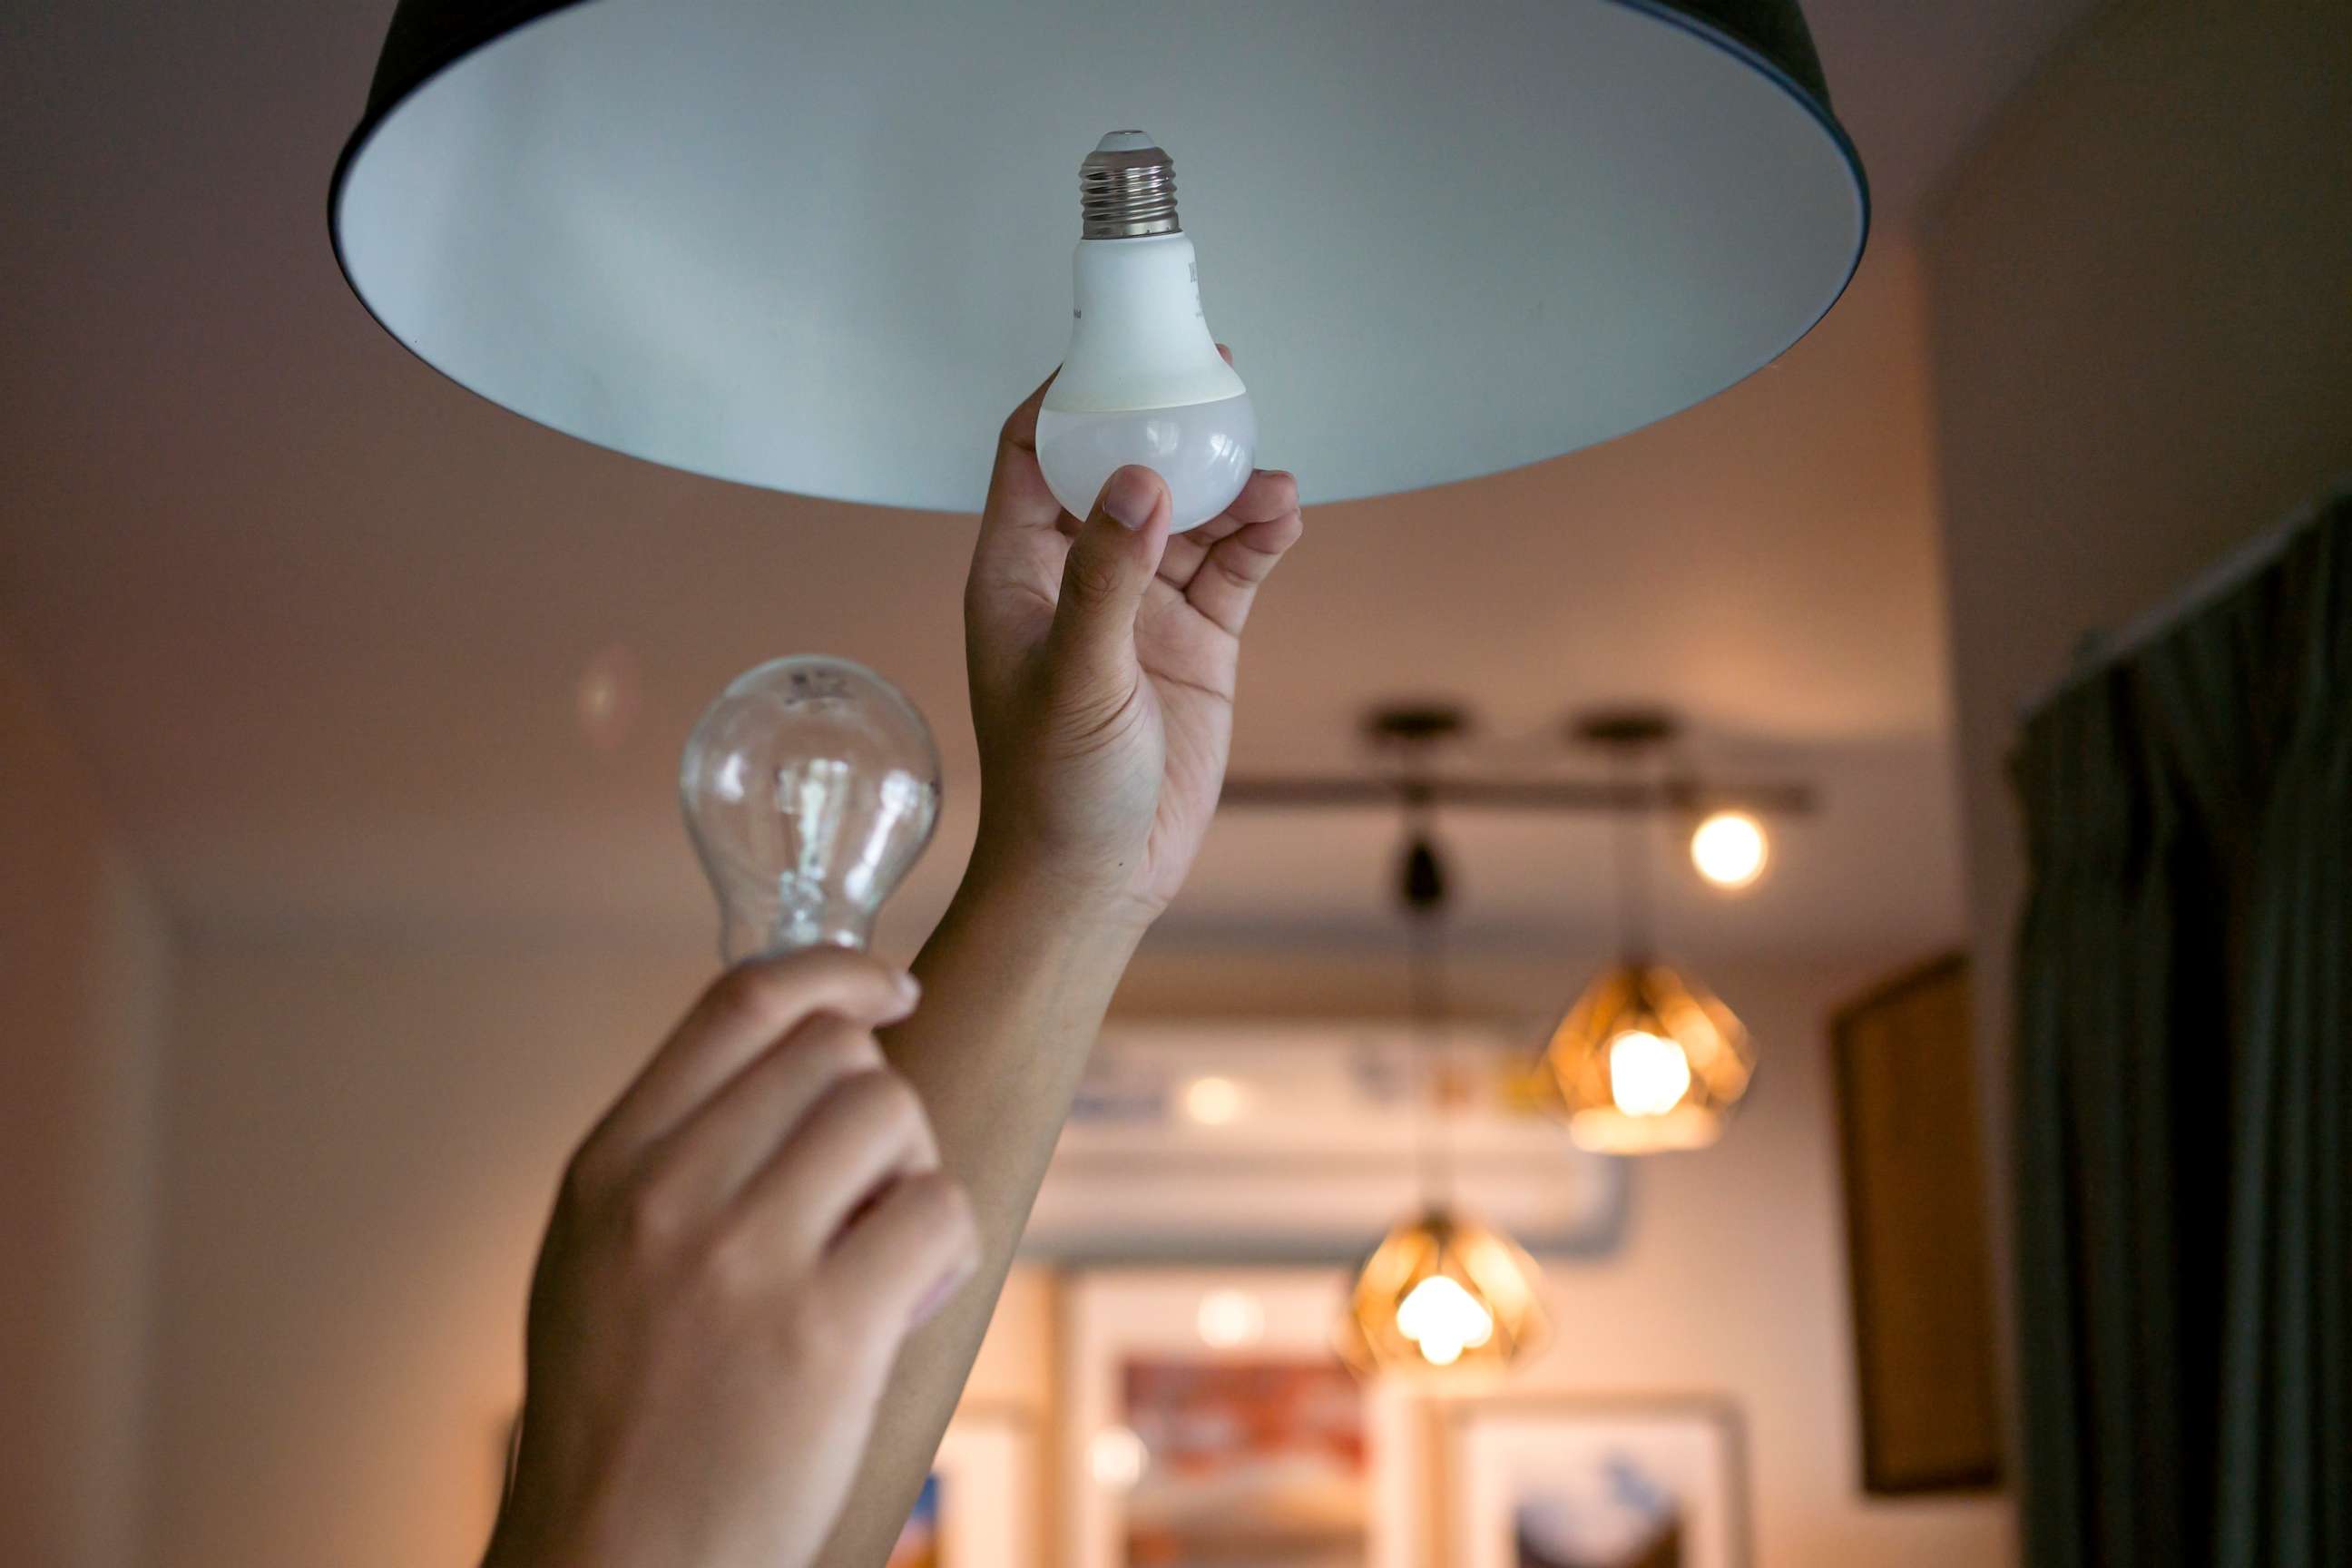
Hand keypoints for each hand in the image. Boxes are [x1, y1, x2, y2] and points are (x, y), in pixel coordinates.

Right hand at [484, 949, 979, 1567]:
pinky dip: (946, 1249)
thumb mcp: (598, 1257)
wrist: (614, 1564)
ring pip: (893, 1112)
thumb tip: (798, 1058)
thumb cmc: (622, 1418)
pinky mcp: (825, 1330)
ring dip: (911, 1175)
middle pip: (836, 1050)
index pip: (740, 1003)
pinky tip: (902, 1303)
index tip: (890, 986)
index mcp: (609, 1167)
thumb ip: (675, 1153)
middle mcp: (668, 1194)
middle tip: (864, 1197)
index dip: (836, 972)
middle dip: (877, 1107)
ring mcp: (743, 1257)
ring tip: (874, 1260)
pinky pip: (939, 1211)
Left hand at [963, 360, 1304, 925]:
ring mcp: (1141, 606)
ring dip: (1230, 487)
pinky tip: (1286, 516)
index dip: (1068, 396)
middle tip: (1214, 376)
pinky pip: (1234, 566)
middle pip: (1121, 468)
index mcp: (1018, 571)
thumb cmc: (1053, 787)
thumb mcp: (1076, 674)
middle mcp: (1079, 575)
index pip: (1033, 454)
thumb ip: (1107, 575)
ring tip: (1271, 478)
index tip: (1117, 348)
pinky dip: (1260, 536)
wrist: (1100, 877)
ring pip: (1191, 513)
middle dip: (1165, 422)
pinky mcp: (1197, 640)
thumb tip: (1138, 478)